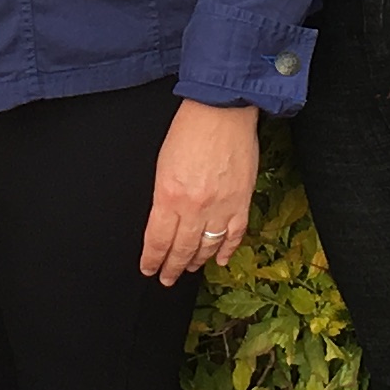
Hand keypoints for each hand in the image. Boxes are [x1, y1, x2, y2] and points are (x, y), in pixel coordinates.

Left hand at [140, 101, 257, 284]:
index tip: (148, 268)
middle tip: (167, 278)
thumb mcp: (162, 164)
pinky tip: (219, 259)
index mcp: (168, 196)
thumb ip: (163, 196)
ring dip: (197, 261)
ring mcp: (220, 207)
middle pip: (181, 249)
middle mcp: (194, 208)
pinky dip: (227, 250)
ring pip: (207, 246)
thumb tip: (164, 219)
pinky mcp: (241, 202)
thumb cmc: (189, 129)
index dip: (152, 259)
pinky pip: (234, 235)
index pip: (157, 240)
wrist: (222, 110)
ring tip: (190, 268)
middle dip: (172, 267)